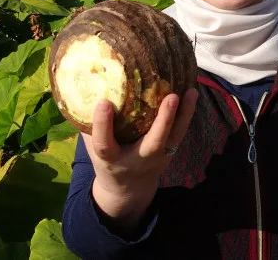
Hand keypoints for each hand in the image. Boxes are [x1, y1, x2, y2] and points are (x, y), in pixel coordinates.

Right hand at [85, 88, 197, 229]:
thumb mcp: (93, 148)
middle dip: (163, 121)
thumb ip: (89, 125)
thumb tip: (85, 88)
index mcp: (111, 159)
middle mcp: (137, 159)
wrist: (128, 190)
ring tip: (191, 92)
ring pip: (174, 137)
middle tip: (171, 97)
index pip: (104, 144)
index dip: (103, 124)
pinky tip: (192, 93)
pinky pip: (180, 132)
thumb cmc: (106, 160)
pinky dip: (187, 113)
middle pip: (153, 142)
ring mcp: (157, 158)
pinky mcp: (169, 152)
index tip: (103, 102)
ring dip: (184, 114)